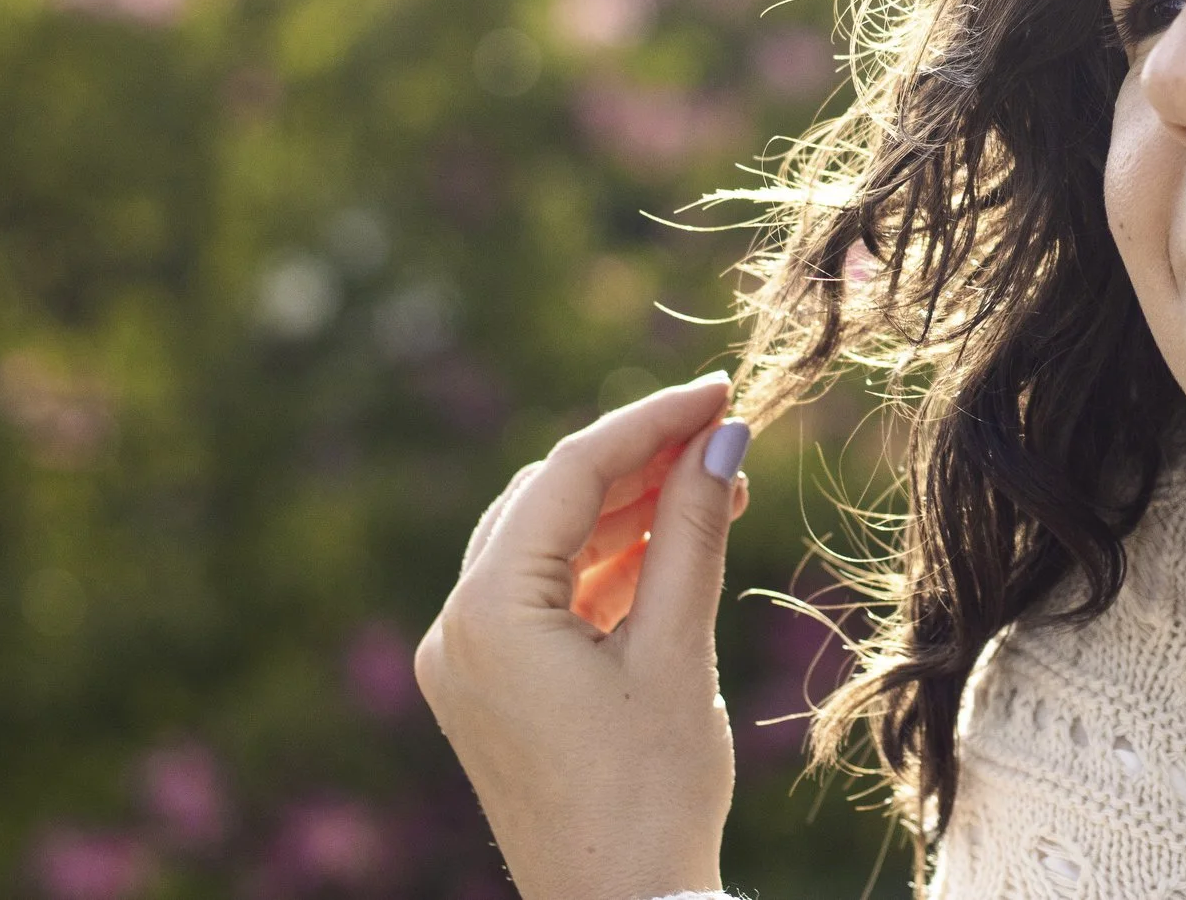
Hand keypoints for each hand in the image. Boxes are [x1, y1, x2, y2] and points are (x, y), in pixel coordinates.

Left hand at [416, 373, 756, 899]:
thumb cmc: (649, 794)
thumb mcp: (678, 648)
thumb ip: (693, 530)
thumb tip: (723, 437)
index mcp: (487, 615)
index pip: (570, 475)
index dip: (651, 422)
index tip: (722, 391)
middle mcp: (457, 629)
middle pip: (550, 500)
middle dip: (640, 461)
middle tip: (727, 433)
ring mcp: (469, 661)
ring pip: (549, 543)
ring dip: (630, 509)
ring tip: (719, 485)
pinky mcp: (494, 688)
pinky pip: (548, 594)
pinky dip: (610, 563)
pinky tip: (676, 543)